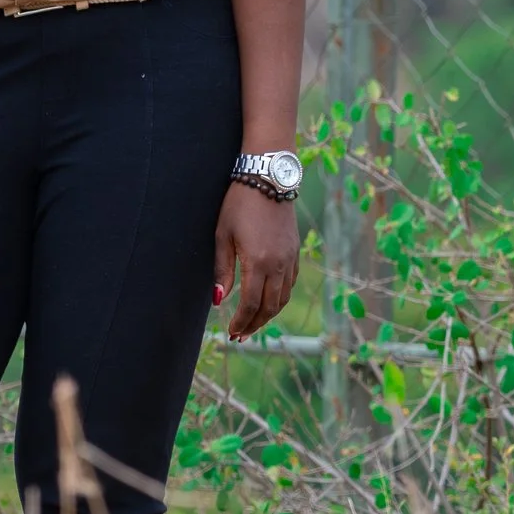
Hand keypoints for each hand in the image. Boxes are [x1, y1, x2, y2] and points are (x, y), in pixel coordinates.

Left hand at [212, 180, 299, 340]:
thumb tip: (218, 300)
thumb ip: (222, 270)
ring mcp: (290, 259)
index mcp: (257, 263)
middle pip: (269, 307)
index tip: (231, 332)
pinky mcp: (295, 252)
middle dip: (254, 325)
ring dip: (268, 315)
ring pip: (282, 299)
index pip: (250, 305)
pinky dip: (279, 298)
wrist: (268, 177)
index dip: (241, 323)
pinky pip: (290, 284)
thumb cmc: (239, 203)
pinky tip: (268, 301)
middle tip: (240, 336)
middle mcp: (278, 265)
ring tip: (253, 323)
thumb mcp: (223, 235)